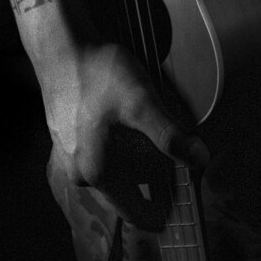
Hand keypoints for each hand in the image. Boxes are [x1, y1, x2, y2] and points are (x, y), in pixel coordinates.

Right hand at [42, 40, 210, 260]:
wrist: (61, 46)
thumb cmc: (98, 72)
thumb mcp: (141, 102)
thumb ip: (170, 135)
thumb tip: (200, 160)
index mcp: (96, 173)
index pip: (136, 214)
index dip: (164, 211)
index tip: (186, 201)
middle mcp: (77, 173)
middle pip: (126, 193)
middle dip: (153, 183)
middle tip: (179, 162)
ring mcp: (68, 157)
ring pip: (113, 175)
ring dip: (136, 165)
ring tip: (158, 143)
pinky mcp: (66, 140)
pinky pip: (99, 158)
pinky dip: (120, 151)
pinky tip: (130, 128)